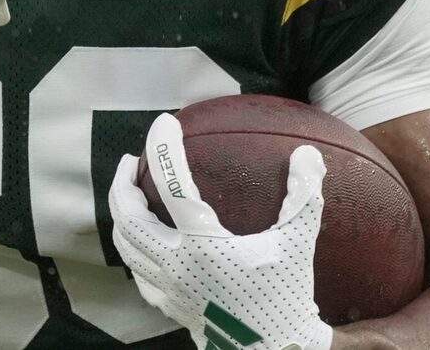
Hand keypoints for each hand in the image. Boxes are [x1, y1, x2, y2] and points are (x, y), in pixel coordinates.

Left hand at [108, 113, 332, 349]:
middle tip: (130, 162)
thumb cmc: (286, 297)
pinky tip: (145, 240)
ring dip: (121, 215)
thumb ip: (303, 198)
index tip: (163, 124)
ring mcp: (167, 287)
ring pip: (126, 245)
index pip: (172, 186)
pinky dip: (133, 248)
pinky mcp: (168, 304)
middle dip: (122, 184)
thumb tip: (308, 154)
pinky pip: (137, 272)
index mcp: (203, 246)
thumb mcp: (298, 244)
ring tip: (130, 194)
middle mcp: (176, 265)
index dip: (164, 149)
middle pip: (128, 217)